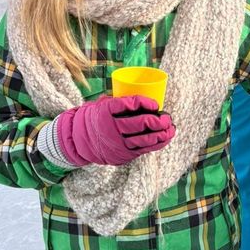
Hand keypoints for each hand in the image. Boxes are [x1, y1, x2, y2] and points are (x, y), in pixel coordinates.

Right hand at [57, 95, 174, 166]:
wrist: (79, 141)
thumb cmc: (96, 118)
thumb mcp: (102, 105)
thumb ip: (119, 101)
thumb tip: (143, 95)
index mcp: (106, 111)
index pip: (129, 104)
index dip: (145, 103)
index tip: (155, 103)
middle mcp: (112, 128)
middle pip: (140, 123)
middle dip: (158, 120)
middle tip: (167, 117)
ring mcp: (118, 143)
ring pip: (145, 139)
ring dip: (162, 133)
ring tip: (171, 128)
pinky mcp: (123, 154)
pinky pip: (144, 149)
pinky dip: (157, 144)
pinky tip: (166, 138)